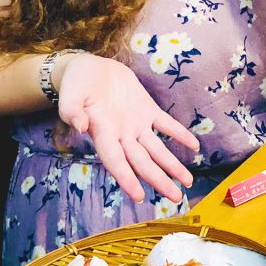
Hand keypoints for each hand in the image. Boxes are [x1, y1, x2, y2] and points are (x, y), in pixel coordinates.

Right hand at [54, 54, 198, 203]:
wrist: (89, 68)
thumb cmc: (75, 84)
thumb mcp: (70, 95)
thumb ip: (72, 111)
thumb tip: (80, 127)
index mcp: (102, 134)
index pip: (116, 162)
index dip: (126, 179)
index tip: (139, 196)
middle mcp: (122, 135)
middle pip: (142, 163)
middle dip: (159, 180)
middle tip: (176, 197)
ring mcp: (136, 124)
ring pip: (157, 150)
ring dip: (172, 165)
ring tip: (188, 182)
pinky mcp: (147, 109)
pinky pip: (167, 124)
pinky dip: (180, 135)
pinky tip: (195, 146)